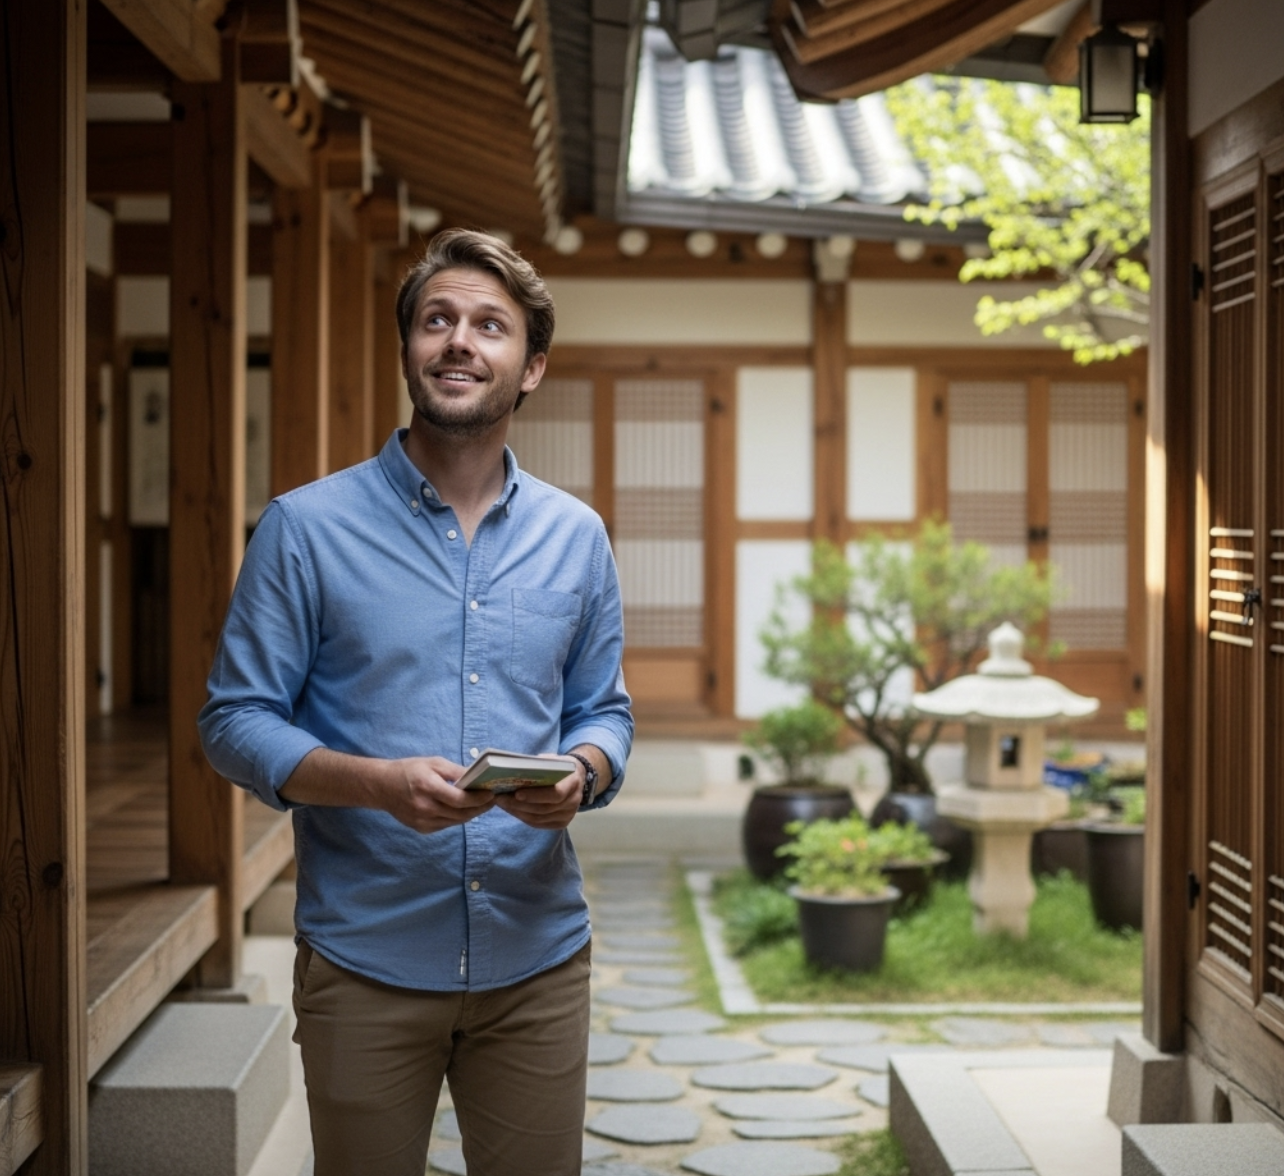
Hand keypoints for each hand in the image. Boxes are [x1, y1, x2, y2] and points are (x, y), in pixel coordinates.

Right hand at [381, 755, 495, 832]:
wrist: (382, 787)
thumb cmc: (410, 770)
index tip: (491, 794)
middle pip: (461, 813)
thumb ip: (456, 771)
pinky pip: (446, 825)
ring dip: (471, 814)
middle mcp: (425, 807)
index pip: (460, 799)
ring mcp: (422, 821)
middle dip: (480, 808)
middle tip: (492, 800)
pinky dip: (457, 818)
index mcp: (428, 787)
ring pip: (456, 822)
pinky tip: (464, 810)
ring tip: (482, 805)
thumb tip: (478, 778)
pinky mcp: (421, 829)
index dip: (479, 799)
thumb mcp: (433, 763)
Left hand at [493, 762, 582, 829]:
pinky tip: (511, 809)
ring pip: (538, 818)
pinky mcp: (561, 823)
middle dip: (519, 805)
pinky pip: (538, 824)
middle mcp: (573, 801)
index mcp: (573, 782)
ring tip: (502, 803)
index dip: (536, 795)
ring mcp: (568, 815)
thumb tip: (511, 770)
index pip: (556, 793)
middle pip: (544, 808)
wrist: (576, 777)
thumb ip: (537, 766)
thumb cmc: (559, 766)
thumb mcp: (551, 760)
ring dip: (517, 812)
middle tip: (500, 798)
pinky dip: (522, 817)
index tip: (516, 793)